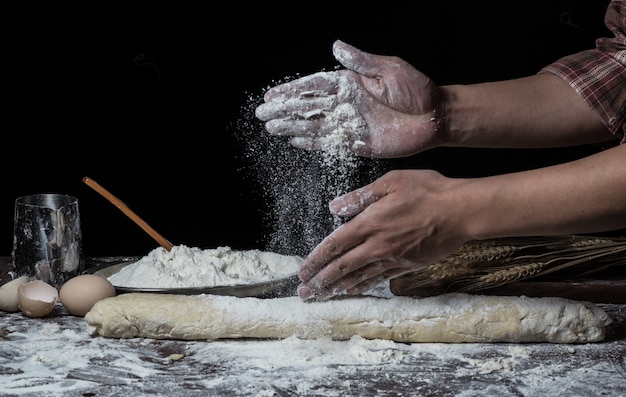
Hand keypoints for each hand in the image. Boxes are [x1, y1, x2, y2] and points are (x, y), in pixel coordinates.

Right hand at [255, 40, 445, 157]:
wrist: (435, 118)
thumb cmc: (417, 90)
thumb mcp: (390, 69)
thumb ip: (362, 62)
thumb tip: (336, 47)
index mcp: (351, 83)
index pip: (314, 85)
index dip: (292, 90)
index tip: (271, 94)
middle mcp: (347, 103)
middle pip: (309, 107)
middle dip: (285, 109)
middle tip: (262, 114)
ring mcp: (351, 123)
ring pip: (315, 125)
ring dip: (292, 126)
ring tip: (271, 127)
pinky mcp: (358, 143)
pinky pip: (330, 143)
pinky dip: (312, 143)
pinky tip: (295, 141)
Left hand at [296, 169, 467, 299]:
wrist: (460, 211)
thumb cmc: (427, 191)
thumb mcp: (391, 182)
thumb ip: (360, 196)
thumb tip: (335, 206)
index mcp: (369, 223)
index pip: (334, 245)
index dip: (315, 260)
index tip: (302, 272)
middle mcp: (377, 245)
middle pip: (341, 268)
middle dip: (320, 282)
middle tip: (304, 294)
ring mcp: (392, 258)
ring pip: (358, 277)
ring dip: (337, 288)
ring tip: (321, 297)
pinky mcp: (406, 265)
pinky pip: (379, 279)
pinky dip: (362, 286)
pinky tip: (352, 290)